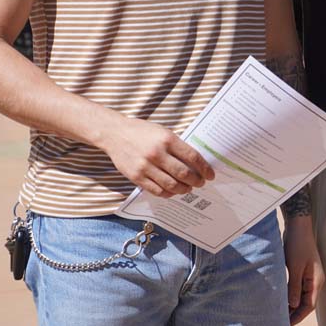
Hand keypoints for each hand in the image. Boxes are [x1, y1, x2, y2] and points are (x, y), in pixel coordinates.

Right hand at [99, 115, 214, 197]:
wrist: (115, 134)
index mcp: (167, 139)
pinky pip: (156, 191)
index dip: (204, 168)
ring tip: (188, 188)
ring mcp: (145, 166)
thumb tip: (196, 162)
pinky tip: (173, 191)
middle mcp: (157, 153)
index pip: (192, 157)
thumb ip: (177, 146)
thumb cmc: (142, 132)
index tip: (210, 175)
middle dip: (196, 181)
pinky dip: (168, 193)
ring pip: (171, 185)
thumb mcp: (163, 131)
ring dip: (183, 189)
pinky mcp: (136, 177)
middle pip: (183, 173)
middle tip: (200, 183)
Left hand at [283, 215, 323, 325]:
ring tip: (279, 314)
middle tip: (280, 324)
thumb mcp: (295, 267)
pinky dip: (289, 295)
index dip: (298, 317)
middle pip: (306, 303)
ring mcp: (309, 276)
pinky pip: (297, 288)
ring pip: (301, 296)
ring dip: (291, 305)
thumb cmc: (298, 245)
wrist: (298, 226)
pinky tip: (280, 299)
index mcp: (316, 281)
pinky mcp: (302, 271)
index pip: (309, 306)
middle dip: (294, 314)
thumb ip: (294, 287)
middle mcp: (315, 281)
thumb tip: (293, 305)